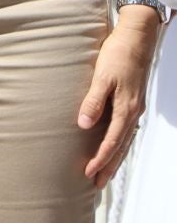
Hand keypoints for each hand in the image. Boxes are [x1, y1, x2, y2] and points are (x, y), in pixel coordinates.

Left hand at [78, 17, 155, 185]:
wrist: (137, 39)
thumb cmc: (118, 55)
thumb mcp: (102, 77)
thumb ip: (93, 101)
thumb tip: (84, 125)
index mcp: (127, 109)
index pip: (111, 141)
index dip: (100, 159)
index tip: (88, 173)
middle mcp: (133, 112)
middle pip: (120, 146)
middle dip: (108, 166)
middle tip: (96, 184)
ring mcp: (135, 108)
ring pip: (124, 139)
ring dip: (114, 157)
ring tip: (104, 172)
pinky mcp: (133, 102)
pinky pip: (126, 129)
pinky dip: (119, 142)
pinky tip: (113, 146)